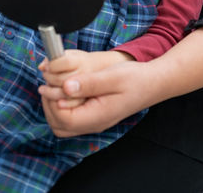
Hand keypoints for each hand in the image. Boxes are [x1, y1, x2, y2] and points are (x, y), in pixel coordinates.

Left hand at [37, 58, 153, 136]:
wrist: (153, 83)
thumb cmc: (136, 79)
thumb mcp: (111, 77)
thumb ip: (88, 83)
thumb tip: (66, 87)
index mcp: (97, 117)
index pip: (63, 118)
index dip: (52, 101)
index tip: (51, 84)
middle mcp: (94, 124)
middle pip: (59, 126)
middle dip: (49, 105)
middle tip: (49, 85)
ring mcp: (94, 121)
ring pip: (63, 125)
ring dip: (54, 107)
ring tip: (55, 87)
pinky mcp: (95, 115)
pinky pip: (71, 119)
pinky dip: (63, 107)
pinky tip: (66, 90)